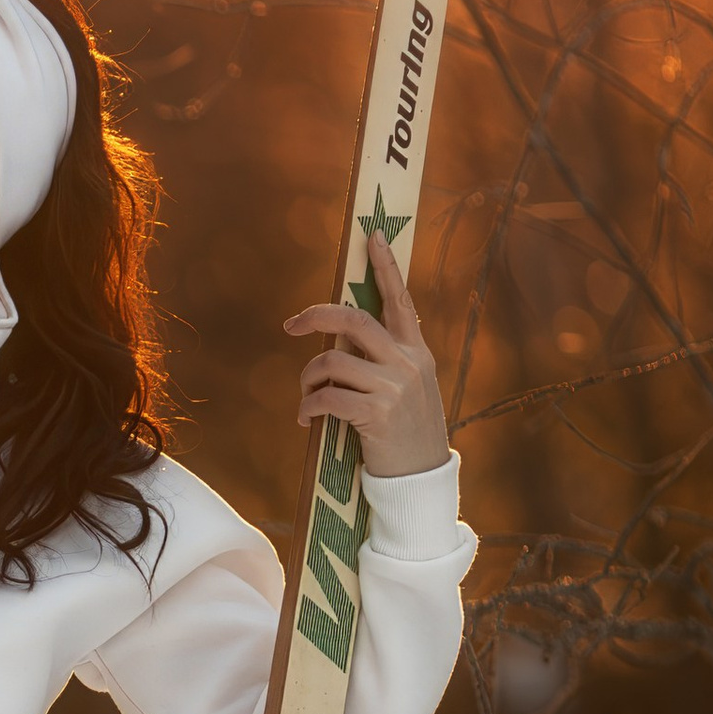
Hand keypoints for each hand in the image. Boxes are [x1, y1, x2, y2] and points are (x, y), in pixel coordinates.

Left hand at [284, 235, 448, 476]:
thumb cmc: (405, 431)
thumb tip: (339, 341)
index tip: (372, 236)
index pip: (399, 300)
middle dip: (316, 316)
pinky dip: (308, 407)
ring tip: (307, 397)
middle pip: (353, 319)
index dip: (385, 266)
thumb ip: (383, 360)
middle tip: (292, 325)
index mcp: (416, 351)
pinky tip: (305, 419)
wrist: (420, 478)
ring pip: (332, 361)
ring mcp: (394, 387)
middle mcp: (408, 362)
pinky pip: (327, 398)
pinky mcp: (377, 414)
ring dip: (308, 379)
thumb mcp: (406, 388)